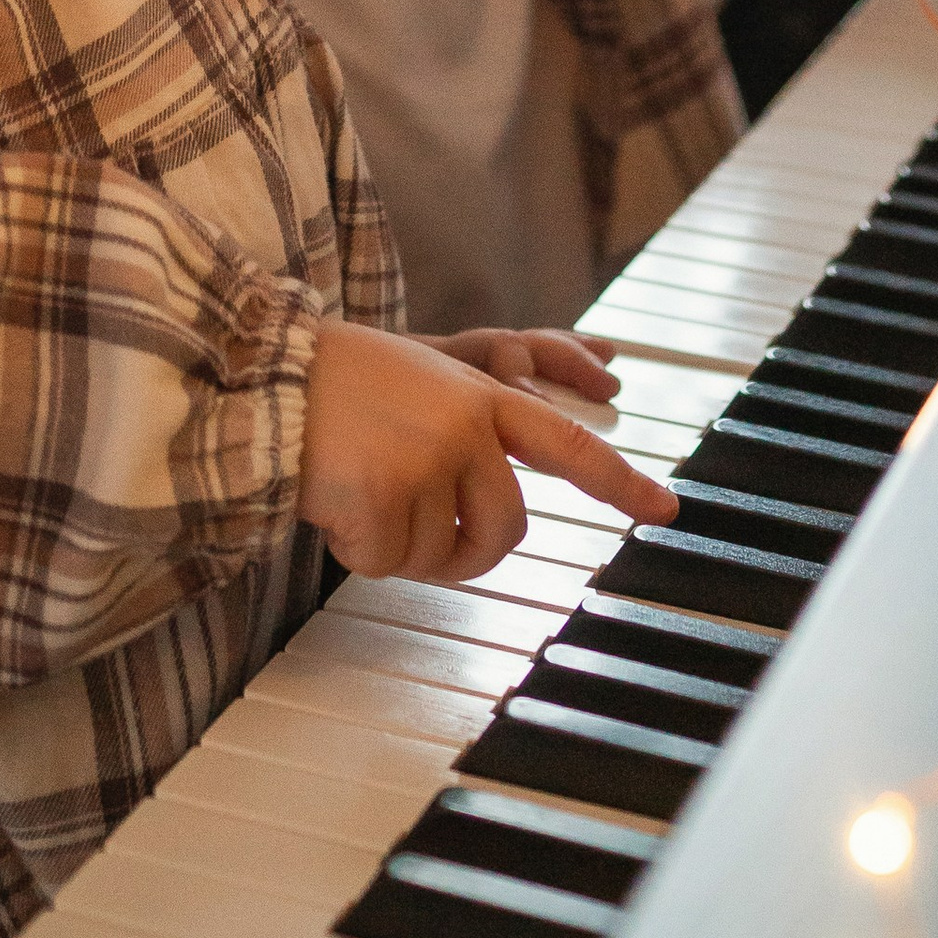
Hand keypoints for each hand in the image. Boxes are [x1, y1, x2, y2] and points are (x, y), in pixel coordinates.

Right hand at [299, 323, 675, 584]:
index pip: (569, 446)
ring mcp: (427, 461)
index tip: (667, 510)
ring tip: (361, 487)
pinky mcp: (384, 496)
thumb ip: (470, 436)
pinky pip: (385, 565)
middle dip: (468, 555)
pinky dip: (356, 550)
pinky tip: (335, 500)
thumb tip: (493, 520)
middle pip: (504, 533)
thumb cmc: (340, 386)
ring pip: (436, 558)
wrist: (270, 371)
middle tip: (420, 538)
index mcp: (481, 398)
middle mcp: (466, 428)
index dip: (621, 482)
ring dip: (397, 546)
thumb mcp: (425, 387)